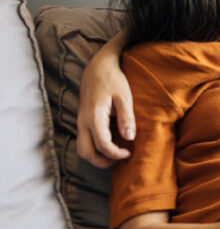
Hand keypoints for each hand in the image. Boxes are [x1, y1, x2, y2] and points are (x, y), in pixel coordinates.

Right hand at [76, 38, 134, 167]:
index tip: (129, 153)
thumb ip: (126, 117)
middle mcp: (83, 121)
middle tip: (120, 158)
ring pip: (82, 148)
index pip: (102, 145)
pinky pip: (84, 140)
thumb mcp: (125, 96)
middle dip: (102, 162)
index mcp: (94, 117)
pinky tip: (110, 143)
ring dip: (97, 156)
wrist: (98, 66)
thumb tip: (129, 138)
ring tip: (116, 153)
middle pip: (85, 153)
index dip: (116, 154)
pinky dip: (95, 147)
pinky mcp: (82, 119)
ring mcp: (80, 121)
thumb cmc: (113, 79)